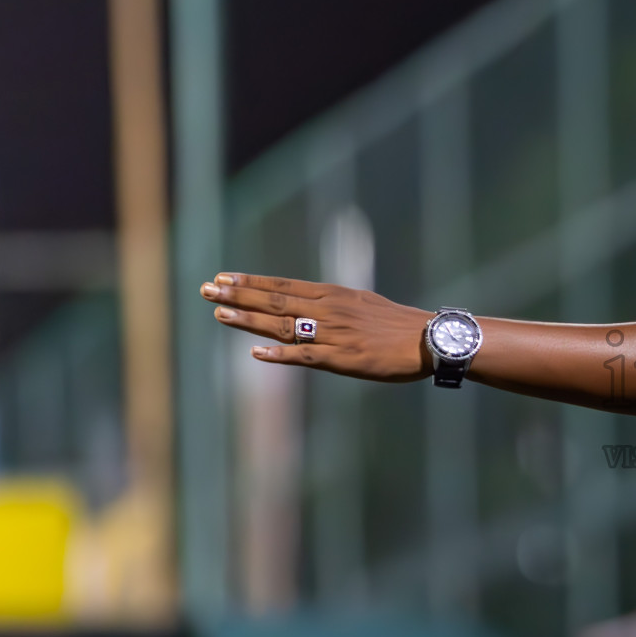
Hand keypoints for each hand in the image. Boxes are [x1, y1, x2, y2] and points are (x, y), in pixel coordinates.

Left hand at [200, 273, 433, 382]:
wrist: (429, 340)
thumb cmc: (398, 325)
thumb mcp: (363, 303)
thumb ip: (333, 305)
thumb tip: (307, 303)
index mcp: (333, 295)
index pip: (283, 286)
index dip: (251, 282)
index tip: (222, 277)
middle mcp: (329, 311)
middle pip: (275, 302)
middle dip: (238, 295)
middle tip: (207, 290)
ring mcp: (334, 334)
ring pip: (283, 326)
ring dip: (249, 320)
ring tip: (219, 314)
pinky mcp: (343, 359)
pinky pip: (305, 357)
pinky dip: (280, 355)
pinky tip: (256, 354)